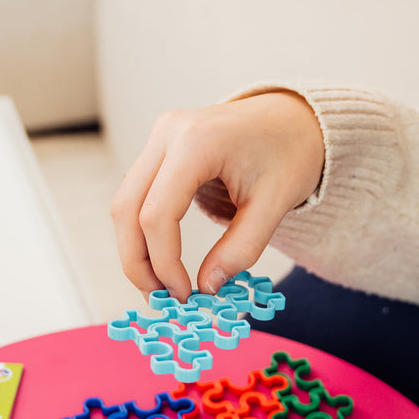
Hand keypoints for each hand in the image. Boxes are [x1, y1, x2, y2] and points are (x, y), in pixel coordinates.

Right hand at [111, 92, 325, 302]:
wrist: (294, 118)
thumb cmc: (290, 154)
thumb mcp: (275, 204)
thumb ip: (241, 248)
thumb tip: (207, 287)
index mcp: (197, 142)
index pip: (157, 213)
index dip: (164, 262)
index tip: (184, 295)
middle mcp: (168, 133)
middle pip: (127, 208)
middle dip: (137, 261)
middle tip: (160, 300)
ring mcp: (159, 138)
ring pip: (124, 202)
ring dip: (135, 249)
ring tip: (160, 286)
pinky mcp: (160, 148)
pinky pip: (137, 194)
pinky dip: (142, 231)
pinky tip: (161, 259)